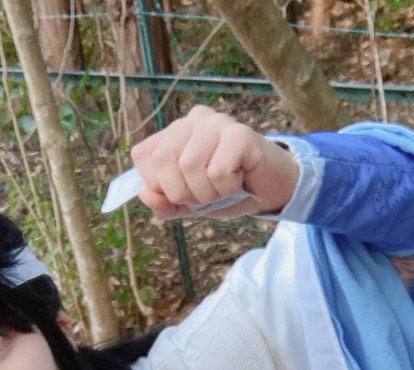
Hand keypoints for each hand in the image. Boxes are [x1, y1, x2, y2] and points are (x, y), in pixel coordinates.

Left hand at [130, 107, 299, 220]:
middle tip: (206, 194)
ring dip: (208, 193)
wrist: (269, 191)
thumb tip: (145, 194)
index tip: (184, 192)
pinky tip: (240, 180)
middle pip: (163, 159)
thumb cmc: (227, 192)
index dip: (160, 186)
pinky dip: (227, 188)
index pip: (143, 156)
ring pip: (190, 166)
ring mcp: (217, 123)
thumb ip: (164, 203)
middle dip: (182, 192)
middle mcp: (193, 120)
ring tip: (224, 188)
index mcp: (175, 132)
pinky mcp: (240, 134)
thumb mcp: (189, 204)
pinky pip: (218, 170)